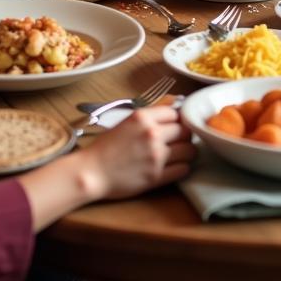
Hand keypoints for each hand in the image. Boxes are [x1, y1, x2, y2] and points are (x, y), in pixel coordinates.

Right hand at [77, 106, 195, 201]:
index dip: (177, 120)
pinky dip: (182, 168)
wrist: (91, 172)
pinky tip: (175, 167)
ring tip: (179, 154)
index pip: (176, 112)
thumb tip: (175, 103)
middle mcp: (152, 134)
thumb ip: (151, 113)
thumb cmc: (105, 147)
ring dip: (187, 152)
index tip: (174, 126)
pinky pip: (183, 169)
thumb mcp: (127, 121)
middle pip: (185, 130)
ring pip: (190, 150)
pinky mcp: (156, 177)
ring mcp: (156, 156)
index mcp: (143, 117)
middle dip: (183, 135)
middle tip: (178, 141)